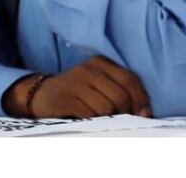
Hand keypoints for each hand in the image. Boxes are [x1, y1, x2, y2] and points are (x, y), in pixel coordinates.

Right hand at [3, 56, 151, 118]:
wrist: (39, 95)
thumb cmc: (77, 93)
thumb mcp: (99, 83)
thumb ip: (122, 92)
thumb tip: (145, 113)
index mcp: (99, 63)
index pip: (129, 80)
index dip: (140, 100)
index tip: (142, 115)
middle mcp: (86, 69)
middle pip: (120, 97)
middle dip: (123, 113)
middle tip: (115, 119)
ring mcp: (74, 83)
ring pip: (106, 109)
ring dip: (106, 119)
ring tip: (97, 117)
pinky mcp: (64, 99)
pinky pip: (90, 116)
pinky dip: (92, 122)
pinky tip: (86, 119)